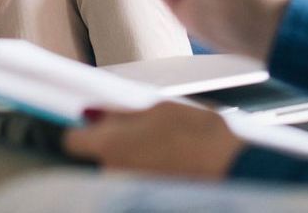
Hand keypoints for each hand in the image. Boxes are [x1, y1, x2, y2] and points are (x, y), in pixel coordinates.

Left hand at [63, 102, 243, 178]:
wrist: (235, 171)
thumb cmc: (202, 138)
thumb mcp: (160, 109)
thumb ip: (119, 112)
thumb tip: (93, 112)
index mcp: (109, 146)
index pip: (72, 140)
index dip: (84, 129)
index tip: (96, 123)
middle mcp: (112, 174)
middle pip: (99, 156)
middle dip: (116, 144)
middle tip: (148, 132)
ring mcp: (128, 190)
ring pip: (119, 170)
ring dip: (134, 160)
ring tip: (167, 150)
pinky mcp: (144, 198)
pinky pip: (137, 182)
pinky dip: (148, 175)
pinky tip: (172, 166)